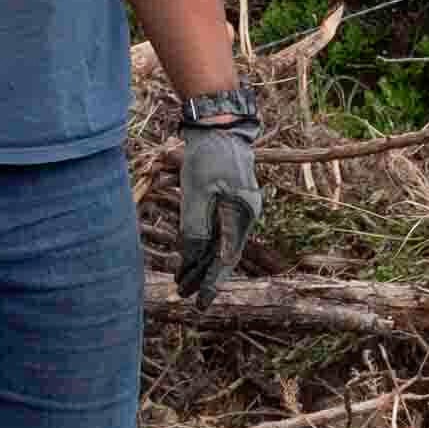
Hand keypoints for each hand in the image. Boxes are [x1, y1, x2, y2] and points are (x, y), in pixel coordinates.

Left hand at [173, 91, 264, 304]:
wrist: (218, 125)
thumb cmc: (208, 157)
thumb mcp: (197, 192)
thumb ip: (195, 227)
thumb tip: (190, 258)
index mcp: (242, 215)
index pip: (226, 258)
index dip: (212, 282)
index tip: (199, 302)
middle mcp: (245, 215)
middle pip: (224, 255)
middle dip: (203, 276)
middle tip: (185, 296)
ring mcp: (240, 208)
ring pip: (220, 244)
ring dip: (201, 263)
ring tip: (183, 281)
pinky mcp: (230, 201)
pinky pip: (218, 230)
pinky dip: (204, 245)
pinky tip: (190, 256)